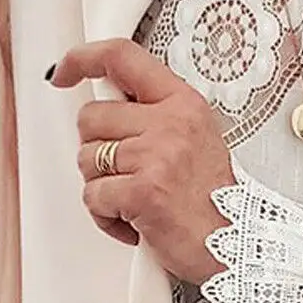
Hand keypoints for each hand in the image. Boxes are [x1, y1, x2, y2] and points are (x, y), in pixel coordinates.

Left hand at [49, 39, 235, 283]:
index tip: (64, 73)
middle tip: (127, 173)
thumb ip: (154, 115)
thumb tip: (106, 105)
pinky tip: (134, 222)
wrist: (238, 244)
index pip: (122, 58)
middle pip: (91, 117)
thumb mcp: (195, 139)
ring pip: (86, 159)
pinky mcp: (143, 191)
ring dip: (102, 187)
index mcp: (183, 103)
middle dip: (97, 150)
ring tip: (135, 200)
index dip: (82, 60)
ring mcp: (156, 156)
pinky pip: (93, 196)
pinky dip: (105, 216)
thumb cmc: (214, 200)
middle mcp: (170, 123)